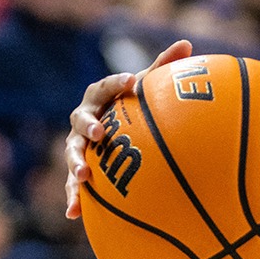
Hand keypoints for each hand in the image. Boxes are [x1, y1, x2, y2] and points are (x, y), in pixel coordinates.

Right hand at [65, 40, 192, 218]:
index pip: (104, 87)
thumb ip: (162, 67)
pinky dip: (73, 197)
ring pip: (72, 153)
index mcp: (99, 97)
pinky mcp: (79, 169)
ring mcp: (78, 145)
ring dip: (75, 164)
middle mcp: (84, 120)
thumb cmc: (132, 103)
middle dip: (88, 126)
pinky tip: (73, 213)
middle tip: (99, 133)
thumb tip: (187, 44)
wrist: (113, 129)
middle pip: (80, 120)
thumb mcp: (146, 86)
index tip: (129, 82)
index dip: (114, 83)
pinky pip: (74, 184)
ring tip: (84, 176)